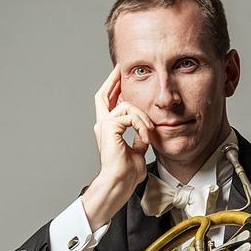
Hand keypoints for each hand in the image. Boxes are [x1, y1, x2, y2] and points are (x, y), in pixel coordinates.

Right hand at [82, 65, 152, 229]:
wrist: (120, 182)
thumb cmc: (128, 173)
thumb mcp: (138, 150)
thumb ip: (139, 138)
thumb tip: (145, 132)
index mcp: (108, 130)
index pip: (107, 104)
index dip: (112, 89)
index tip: (120, 77)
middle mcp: (102, 125)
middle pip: (103, 95)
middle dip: (112, 80)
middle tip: (120, 68)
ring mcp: (103, 125)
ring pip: (127, 106)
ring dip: (143, 118)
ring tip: (149, 132)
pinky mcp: (109, 127)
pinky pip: (131, 116)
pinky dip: (141, 125)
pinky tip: (145, 137)